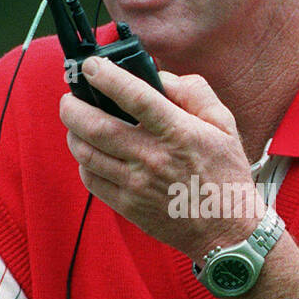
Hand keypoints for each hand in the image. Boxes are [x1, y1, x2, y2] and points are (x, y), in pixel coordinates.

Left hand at [59, 57, 264, 261]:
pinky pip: (91, 179)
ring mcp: (137, 184)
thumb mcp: (224, 124)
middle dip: (73, 106)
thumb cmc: (226, 175)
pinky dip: (83, 161)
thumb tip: (159, 77)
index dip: (107, 77)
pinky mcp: (128, 205)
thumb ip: (194, 92)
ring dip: (73, 132)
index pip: (135, 97)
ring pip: (86, 152)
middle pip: (96, 126)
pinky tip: (91, 152)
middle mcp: (153, 157)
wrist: (228, 231)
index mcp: (178, 132)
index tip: (92, 67)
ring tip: (76, 122)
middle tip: (70, 97)